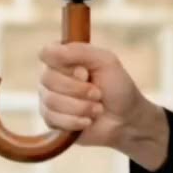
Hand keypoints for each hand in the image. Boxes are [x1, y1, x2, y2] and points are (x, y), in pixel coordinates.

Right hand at [38, 42, 169, 167]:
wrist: (125, 119)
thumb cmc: (117, 86)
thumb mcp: (105, 61)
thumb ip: (79, 51)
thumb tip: (48, 51)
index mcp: (64, 57)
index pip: (46, 53)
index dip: (65, 65)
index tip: (85, 72)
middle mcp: (52, 76)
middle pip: (48, 79)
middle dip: (79, 89)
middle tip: (98, 93)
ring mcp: (49, 98)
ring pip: (51, 101)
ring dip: (81, 107)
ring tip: (97, 108)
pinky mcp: (51, 120)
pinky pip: (52, 119)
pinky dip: (76, 120)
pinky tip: (88, 120)